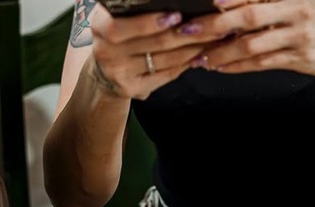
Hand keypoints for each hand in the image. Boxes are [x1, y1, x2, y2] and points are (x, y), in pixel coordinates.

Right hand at [88, 6, 226, 99]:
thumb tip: (177, 0)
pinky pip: (167, 74)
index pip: (123, 26)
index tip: (178, 15)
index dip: (151, 22)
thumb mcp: (118, 17)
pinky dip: (187, 63)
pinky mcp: (134, 89)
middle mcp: (106, 52)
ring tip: (214, 36)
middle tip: (211, 24)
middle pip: (154, 43)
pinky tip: (201, 53)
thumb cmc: (120, 35)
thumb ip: (137, 8)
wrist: (105, 70)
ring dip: (194, 47)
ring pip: (166, 59)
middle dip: (187, 33)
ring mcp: (120, 74)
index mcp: (100, 26)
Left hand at [195, 0, 314, 76]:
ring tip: (201, 58)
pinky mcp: (300, 58)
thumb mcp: (297, 4)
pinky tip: (222, 68)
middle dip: (215, 25)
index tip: (207, 1)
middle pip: (249, 18)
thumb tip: (224, 8)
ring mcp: (298, 36)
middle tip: (188, 30)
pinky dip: (238, 67)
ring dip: (222, 53)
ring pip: (252, 46)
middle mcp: (295, 11)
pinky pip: (262, 64)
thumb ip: (267, 5)